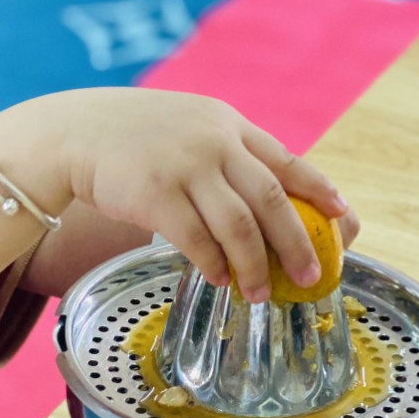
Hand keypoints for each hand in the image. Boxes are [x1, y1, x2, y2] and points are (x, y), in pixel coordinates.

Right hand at [56, 88, 354, 302]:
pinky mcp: (155, 194)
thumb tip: (267, 200)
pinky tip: (219, 279)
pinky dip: (213, 264)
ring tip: (259, 293)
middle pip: (272, 199)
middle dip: (297, 243)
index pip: (287, 160)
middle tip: (311, 276)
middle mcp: (214, 142)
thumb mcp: (190, 126)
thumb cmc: (134, 137)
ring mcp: (185, 167)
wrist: (75, 133)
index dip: (320, 192)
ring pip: (239, 226)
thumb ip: (225, 151)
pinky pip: (196, 240)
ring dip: (254, 265)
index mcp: (228, 124)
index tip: (343, 219)